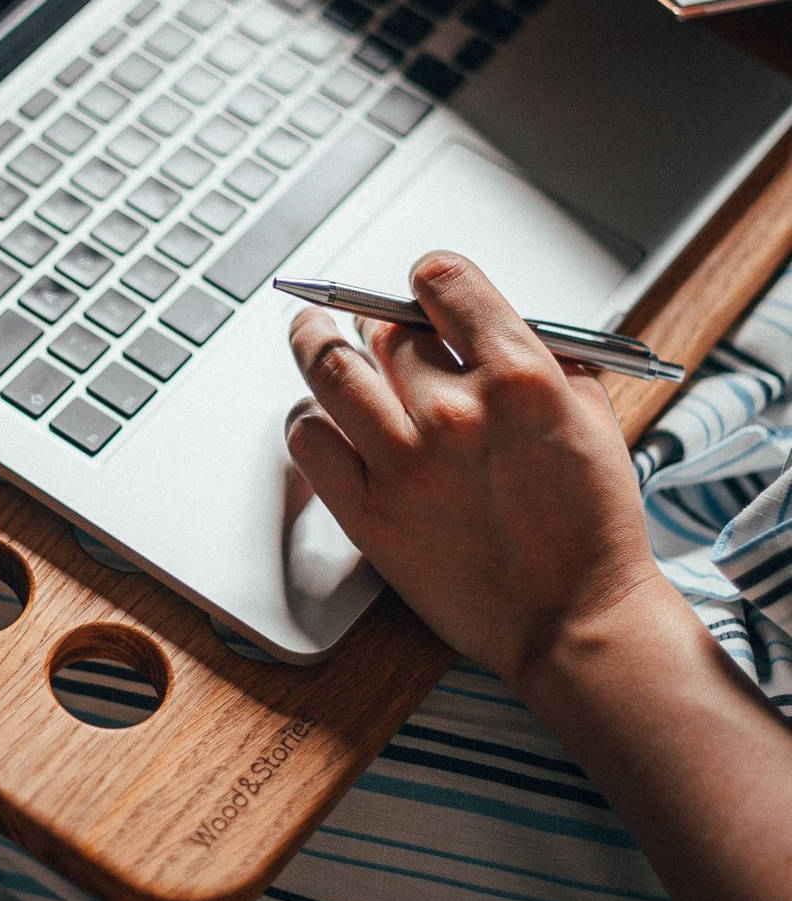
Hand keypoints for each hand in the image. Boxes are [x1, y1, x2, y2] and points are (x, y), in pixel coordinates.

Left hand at [285, 251, 663, 688]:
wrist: (577, 621)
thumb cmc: (592, 524)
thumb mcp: (589, 412)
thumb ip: (536, 354)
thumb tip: (477, 318)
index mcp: (519, 377)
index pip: (441, 279)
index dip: (427, 279)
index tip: (419, 288)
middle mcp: (455, 412)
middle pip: (383, 326)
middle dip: (378, 320)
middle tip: (376, 329)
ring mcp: (406, 463)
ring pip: (328, 367)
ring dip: (315, 341)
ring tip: (312, 333)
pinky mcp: (370, 513)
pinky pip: (308, 440)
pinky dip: (308, 419)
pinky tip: (320, 416)